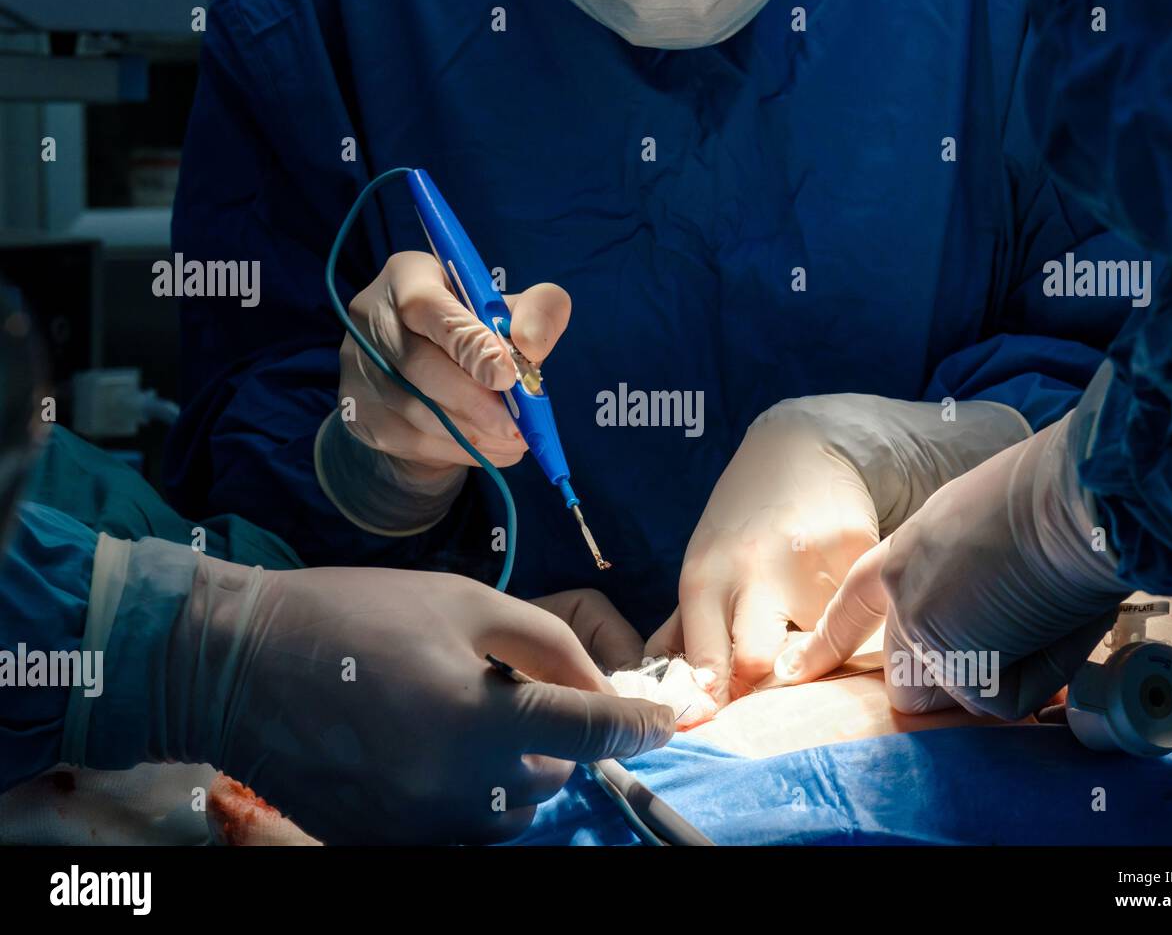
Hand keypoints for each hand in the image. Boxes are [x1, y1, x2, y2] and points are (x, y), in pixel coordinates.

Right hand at [165, 559, 673, 842]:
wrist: (235, 664)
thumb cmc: (355, 614)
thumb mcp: (463, 601)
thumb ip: (546, 644)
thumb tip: (600, 686)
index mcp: (478, 720)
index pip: (591, 735)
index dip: (637, 725)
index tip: (660, 719)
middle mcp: (455, 789)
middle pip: (553, 778)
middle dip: (551, 735)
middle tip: (501, 688)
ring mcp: (417, 828)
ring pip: (511, 810)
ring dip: (511, 768)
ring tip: (456, 716)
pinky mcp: (382, 845)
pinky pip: (458, 826)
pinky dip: (464, 792)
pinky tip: (423, 747)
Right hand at [318, 251, 570, 531]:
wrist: (425, 370)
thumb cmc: (473, 329)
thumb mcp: (508, 309)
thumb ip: (535, 311)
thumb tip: (533, 343)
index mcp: (408, 277)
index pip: (426, 305)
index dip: (467, 343)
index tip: (508, 376)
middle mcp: (371, 317)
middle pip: (418, 365)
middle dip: (475, 401)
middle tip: (517, 426)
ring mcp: (357, 368)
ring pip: (416, 411)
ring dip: (472, 433)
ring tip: (515, 441)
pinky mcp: (359, 414)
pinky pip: (413, 441)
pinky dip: (461, 451)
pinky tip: (493, 449)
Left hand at [647, 395, 1029, 704]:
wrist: (800, 448)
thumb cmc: (741, 521)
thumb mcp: (700, 565)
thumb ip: (684, 629)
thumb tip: (661, 689)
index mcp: (704, 578)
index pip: (706, 663)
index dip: (712, 701)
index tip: (717, 721)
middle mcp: (753, 572)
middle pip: (757, 664)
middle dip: (766, 684)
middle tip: (774, 675)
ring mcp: (809, 564)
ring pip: (820, 648)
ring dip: (819, 650)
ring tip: (813, 624)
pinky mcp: (858, 553)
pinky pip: (860, 614)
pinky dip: (853, 617)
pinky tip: (842, 591)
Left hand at [778, 409, 1131, 718]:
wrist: (1072, 495)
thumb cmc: (1058, 507)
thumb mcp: (989, 535)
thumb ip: (966, 587)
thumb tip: (988, 646)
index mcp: (909, 551)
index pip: (854, 602)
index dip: (831, 640)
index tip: (795, 669)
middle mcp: (900, 587)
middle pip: (906, 677)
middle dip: (961, 679)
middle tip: (1019, 637)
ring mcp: (914, 622)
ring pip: (952, 697)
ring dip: (999, 679)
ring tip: (1038, 615)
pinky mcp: (941, 651)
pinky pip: (996, 701)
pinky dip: (1031, 680)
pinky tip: (1047, 624)